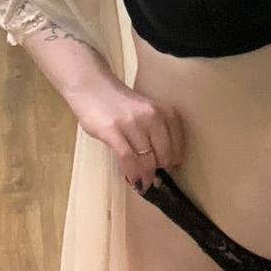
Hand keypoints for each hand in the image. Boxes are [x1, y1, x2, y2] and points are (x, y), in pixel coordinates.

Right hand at [66, 77, 186, 191]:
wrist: (92, 86)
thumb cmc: (119, 103)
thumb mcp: (146, 111)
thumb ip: (155, 132)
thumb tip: (160, 164)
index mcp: (164, 111)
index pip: (177, 145)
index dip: (173, 161)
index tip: (168, 170)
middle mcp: (152, 116)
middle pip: (164, 155)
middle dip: (159, 171)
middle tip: (153, 178)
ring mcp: (132, 123)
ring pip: (146, 159)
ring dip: (146, 177)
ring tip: (143, 184)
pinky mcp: (112, 130)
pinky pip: (127, 158)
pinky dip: (132, 173)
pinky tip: (132, 181)